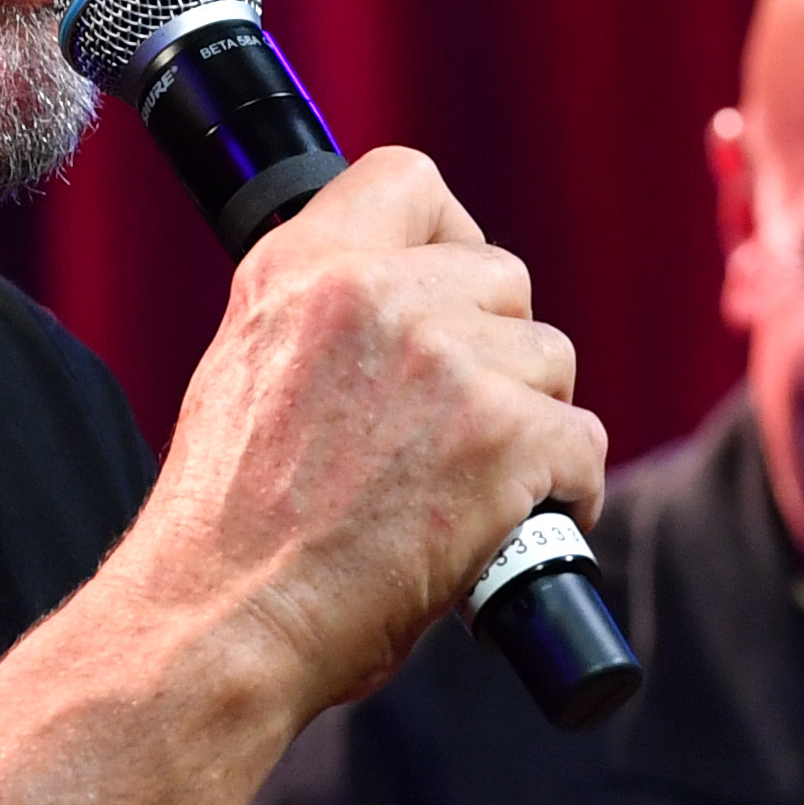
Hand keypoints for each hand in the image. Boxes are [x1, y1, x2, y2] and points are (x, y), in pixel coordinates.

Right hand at [118, 148, 612, 716]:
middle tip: (456, 430)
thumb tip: (408, 315)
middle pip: (504, 280)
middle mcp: (374, 294)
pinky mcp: (502, 437)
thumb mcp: (247, 373)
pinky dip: (565, 493)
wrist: (222, 624)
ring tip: (473, 488)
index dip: (449, 238)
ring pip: (551, 363)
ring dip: (529, 424)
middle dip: (497, 353)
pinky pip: (581, 443)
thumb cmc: (230, 532)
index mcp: (300, 267)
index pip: (409, 181)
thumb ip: (320, 322)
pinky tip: (511, 527)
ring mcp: (446, 362)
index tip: (451, 297)